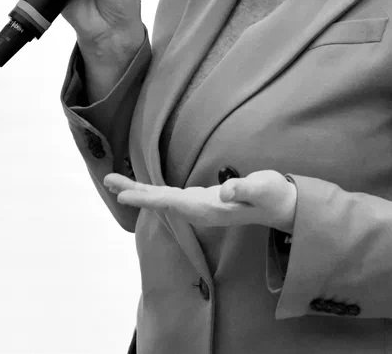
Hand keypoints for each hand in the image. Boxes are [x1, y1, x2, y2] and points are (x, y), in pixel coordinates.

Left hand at [102, 170, 298, 232]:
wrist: (284, 207)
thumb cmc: (275, 195)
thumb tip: (226, 190)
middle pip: (161, 202)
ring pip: (164, 199)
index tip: (122, 196)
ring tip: (116, 182)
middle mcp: (200, 210)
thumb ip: (246, 189)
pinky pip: (171, 196)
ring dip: (140, 191)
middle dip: (134, 192)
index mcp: (210, 208)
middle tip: (108, 181)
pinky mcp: (203, 200)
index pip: (171, 203)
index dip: (147, 199)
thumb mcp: (264, 188)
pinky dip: (154, 191)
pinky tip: (143, 189)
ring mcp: (201, 206)